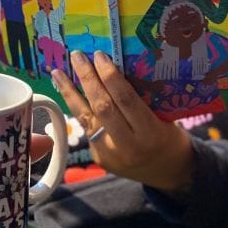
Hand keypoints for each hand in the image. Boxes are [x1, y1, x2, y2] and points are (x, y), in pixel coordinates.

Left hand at [52, 51, 194, 195]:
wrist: (167, 172)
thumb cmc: (169, 138)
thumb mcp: (164, 118)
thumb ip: (142, 100)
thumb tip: (116, 69)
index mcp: (150, 133)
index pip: (126, 100)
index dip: (111, 77)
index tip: (100, 55)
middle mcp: (128, 145)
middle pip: (102, 107)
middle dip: (88, 79)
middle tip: (78, 57)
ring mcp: (110, 154)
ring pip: (86, 118)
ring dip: (70, 93)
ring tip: (58, 73)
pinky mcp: (98, 157)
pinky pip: (87, 128)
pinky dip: (78, 108)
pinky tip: (67, 92)